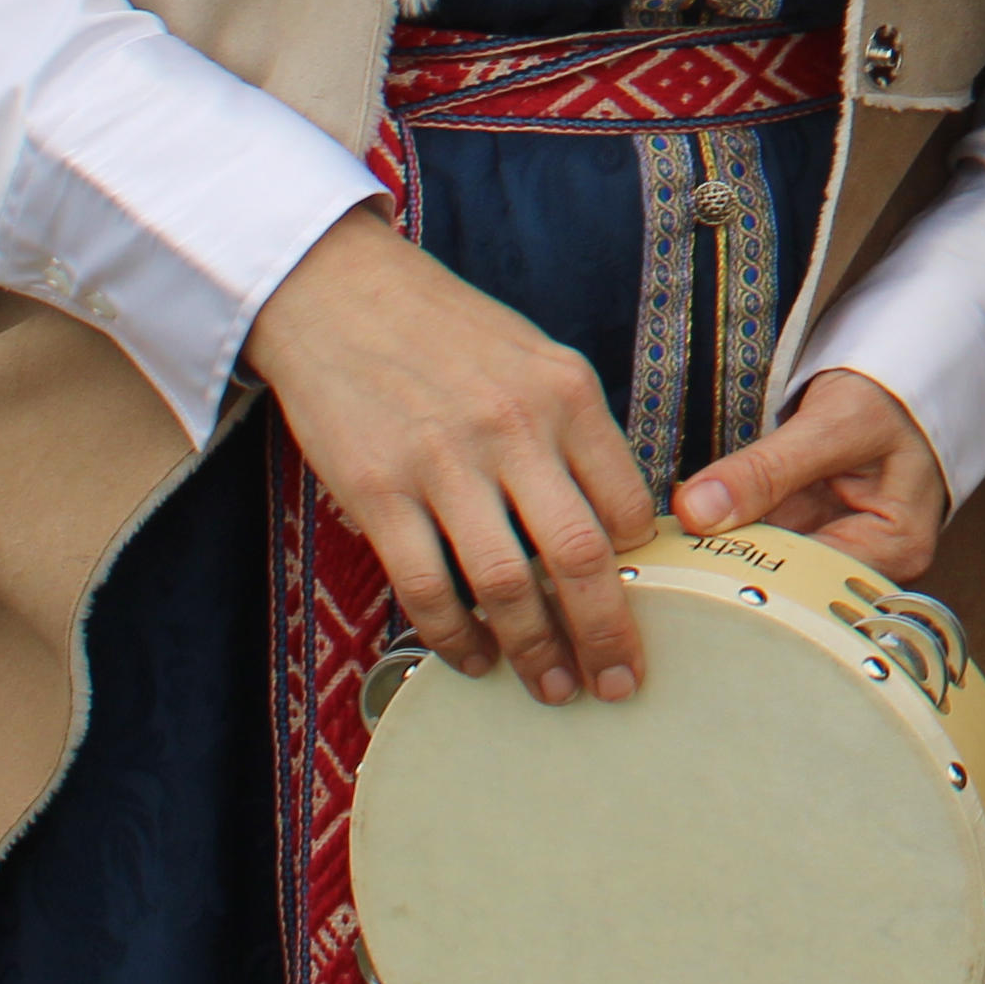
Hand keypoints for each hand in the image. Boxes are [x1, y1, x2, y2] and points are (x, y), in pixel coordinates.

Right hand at [244, 207, 659, 704]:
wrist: (340, 294)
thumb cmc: (447, 334)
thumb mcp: (536, 360)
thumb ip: (573, 435)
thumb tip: (614, 523)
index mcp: (567, 393)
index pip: (627, 503)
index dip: (640, 569)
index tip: (643, 606)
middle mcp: (515, 428)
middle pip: (581, 556)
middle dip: (607, 634)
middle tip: (620, 684)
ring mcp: (444, 462)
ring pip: (507, 584)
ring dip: (535, 650)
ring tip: (553, 689)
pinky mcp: (378, 490)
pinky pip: (428, 587)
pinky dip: (456, 636)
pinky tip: (472, 659)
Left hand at [681, 369, 948, 582]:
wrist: (896, 374)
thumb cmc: (892, 395)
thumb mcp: (833, 422)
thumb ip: (766, 468)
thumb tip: (698, 511)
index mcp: (896, 546)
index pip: (815, 581)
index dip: (754, 575)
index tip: (695, 564)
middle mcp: (869, 560)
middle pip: (791, 579)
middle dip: (732, 564)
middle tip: (676, 554)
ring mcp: (837, 545)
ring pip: (768, 560)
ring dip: (724, 547)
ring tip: (679, 544)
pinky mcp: (810, 530)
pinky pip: (763, 538)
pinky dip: (730, 529)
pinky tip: (697, 527)